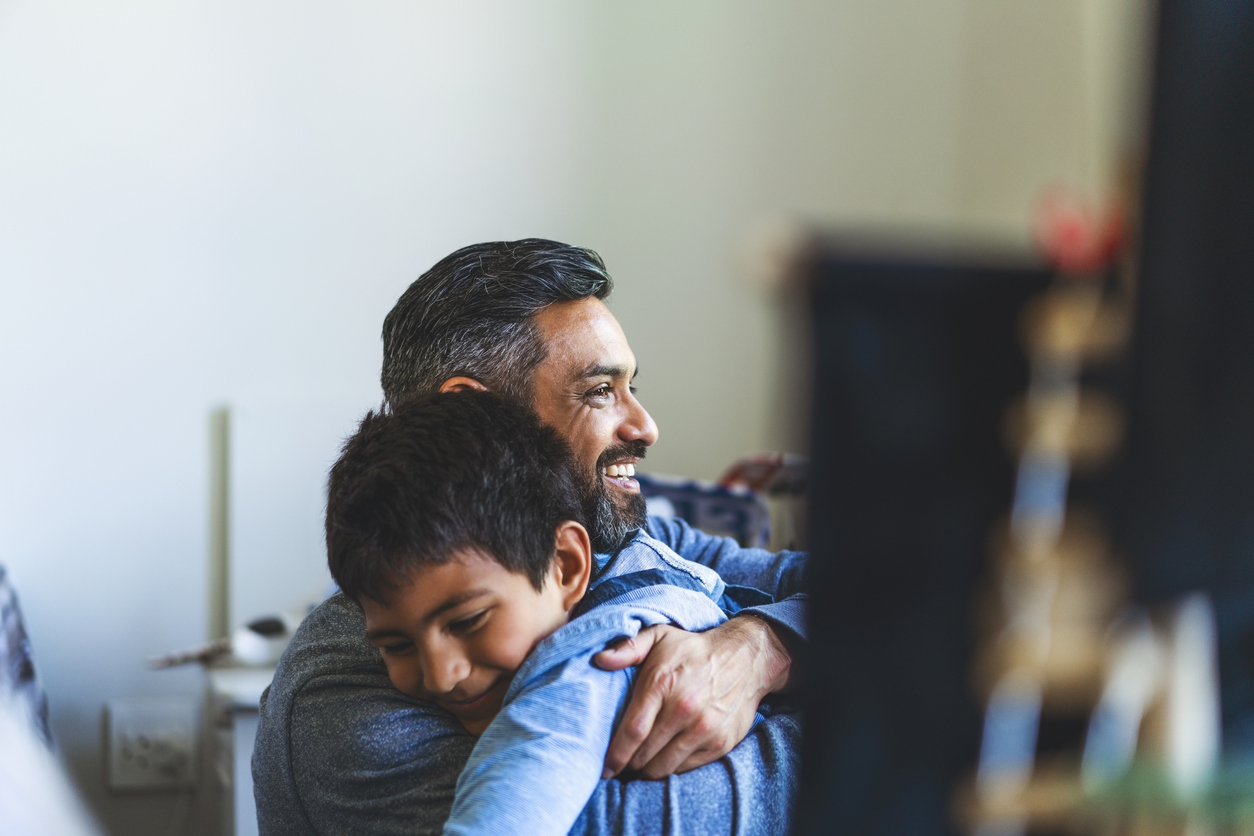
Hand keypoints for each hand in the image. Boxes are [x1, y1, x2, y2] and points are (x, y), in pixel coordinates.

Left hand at [592, 616, 792, 778]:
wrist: (746, 658)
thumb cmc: (694, 649)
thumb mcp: (659, 635)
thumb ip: (628, 647)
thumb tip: (598, 660)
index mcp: (663, 683)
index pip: (632, 731)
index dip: (615, 755)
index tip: (604, 767)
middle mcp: (684, 709)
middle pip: (644, 754)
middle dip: (627, 765)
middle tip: (619, 768)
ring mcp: (704, 728)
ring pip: (664, 767)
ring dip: (647, 772)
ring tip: (638, 768)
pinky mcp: (720, 743)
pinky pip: (686, 768)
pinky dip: (670, 769)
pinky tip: (662, 761)